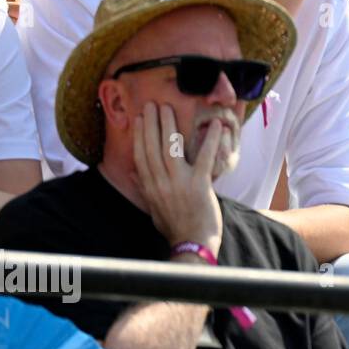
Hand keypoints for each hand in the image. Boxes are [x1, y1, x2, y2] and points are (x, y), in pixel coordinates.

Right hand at [132, 102, 223, 257]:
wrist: (192, 244)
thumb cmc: (174, 227)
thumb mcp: (153, 208)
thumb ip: (144, 188)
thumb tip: (133, 172)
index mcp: (150, 187)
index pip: (140, 155)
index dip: (139, 135)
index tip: (139, 118)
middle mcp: (161, 183)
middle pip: (152, 147)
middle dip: (151, 123)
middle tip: (152, 104)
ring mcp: (179, 183)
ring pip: (170, 148)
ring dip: (169, 126)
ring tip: (169, 108)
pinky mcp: (199, 185)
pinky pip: (204, 158)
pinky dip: (210, 141)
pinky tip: (215, 125)